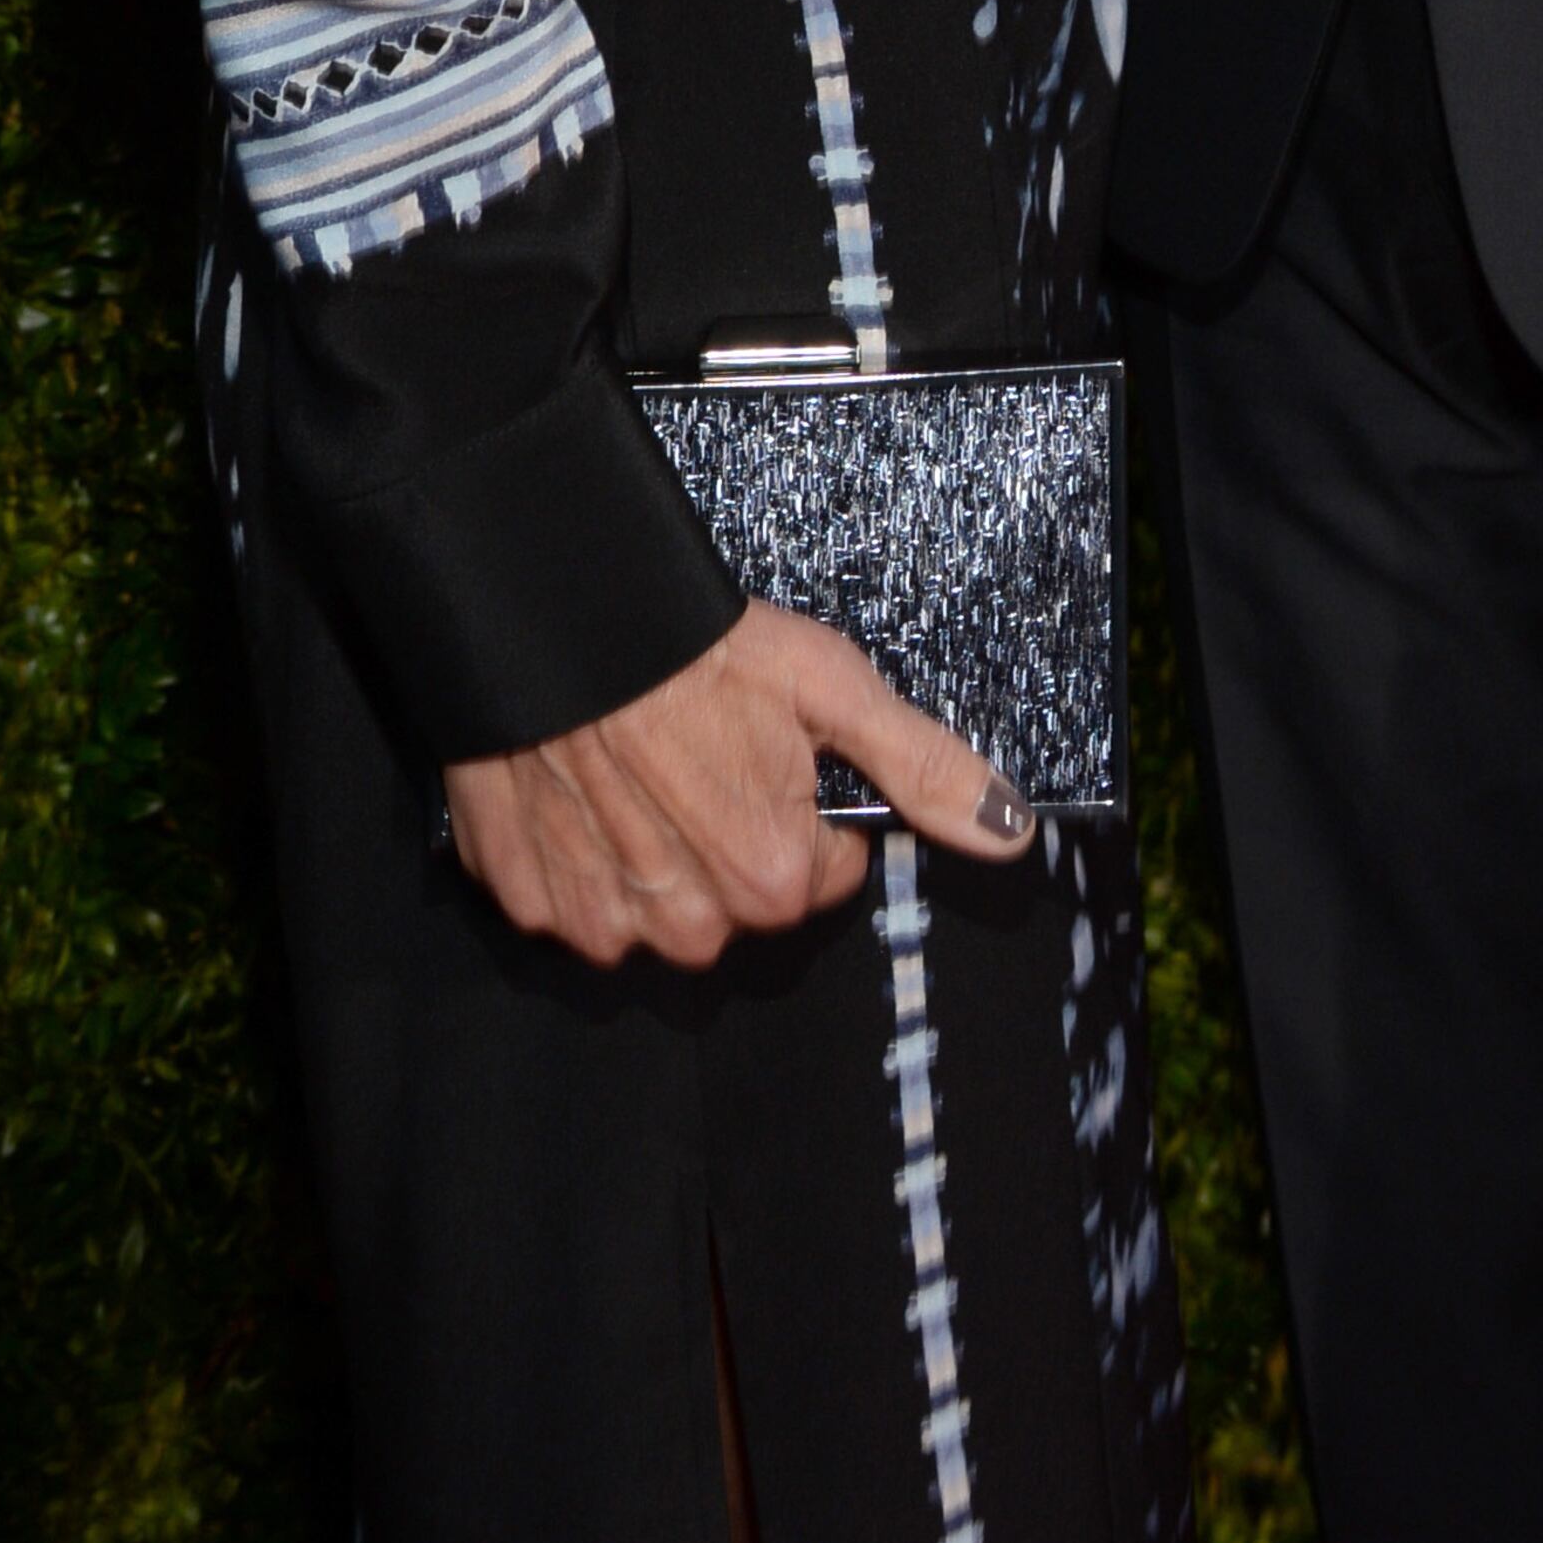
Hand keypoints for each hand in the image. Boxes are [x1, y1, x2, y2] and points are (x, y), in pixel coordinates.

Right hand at [444, 600, 1035, 964]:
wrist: (558, 618)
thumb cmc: (699, 648)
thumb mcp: (831, 685)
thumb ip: (922, 767)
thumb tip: (1009, 834)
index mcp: (769, 877)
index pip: (821, 878)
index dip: (807, 812)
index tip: (775, 756)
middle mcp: (687, 925)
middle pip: (740, 902)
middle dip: (735, 841)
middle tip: (706, 754)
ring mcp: (603, 920)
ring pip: (660, 912)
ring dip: (660, 857)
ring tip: (644, 769)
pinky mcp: (533, 902)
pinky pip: (578, 905)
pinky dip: (585, 858)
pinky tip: (588, 790)